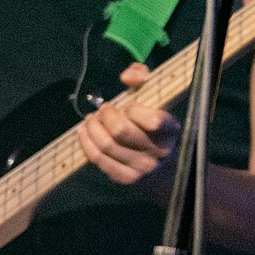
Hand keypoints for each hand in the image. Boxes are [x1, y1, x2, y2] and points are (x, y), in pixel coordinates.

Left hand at [77, 63, 179, 194]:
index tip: (129, 105)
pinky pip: (99, 160)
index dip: (135, 110)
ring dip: (92, 128)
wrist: (166, 168)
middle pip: (121, 132)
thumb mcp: (156, 98)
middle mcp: (158, 151)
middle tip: (102, 109)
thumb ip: (143, 78)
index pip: (153, 121)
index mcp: (170, 130)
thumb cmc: (157, 126)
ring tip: (90, 120)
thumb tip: (125, 77)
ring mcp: (141, 167)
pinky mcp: (126, 178)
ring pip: (106, 146)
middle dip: (106, 116)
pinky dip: (86, 144)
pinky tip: (84, 133)